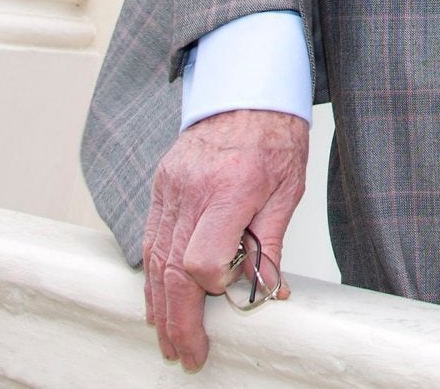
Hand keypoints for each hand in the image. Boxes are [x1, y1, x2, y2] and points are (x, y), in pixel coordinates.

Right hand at [143, 107, 307, 370]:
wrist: (247, 87)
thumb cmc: (275, 135)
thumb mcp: (288, 188)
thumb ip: (270, 242)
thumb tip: (267, 293)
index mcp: (230, 187)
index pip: (203, 257)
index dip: (212, 285)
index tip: (226, 293)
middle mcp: (192, 189)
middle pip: (172, 268)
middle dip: (177, 319)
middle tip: (186, 353)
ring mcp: (170, 187)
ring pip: (154, 258)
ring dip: (159, 304)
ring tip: (169, 339)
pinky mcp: (161, 185)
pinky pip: (151, 237)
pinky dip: (152, 273)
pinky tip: (158, 300)